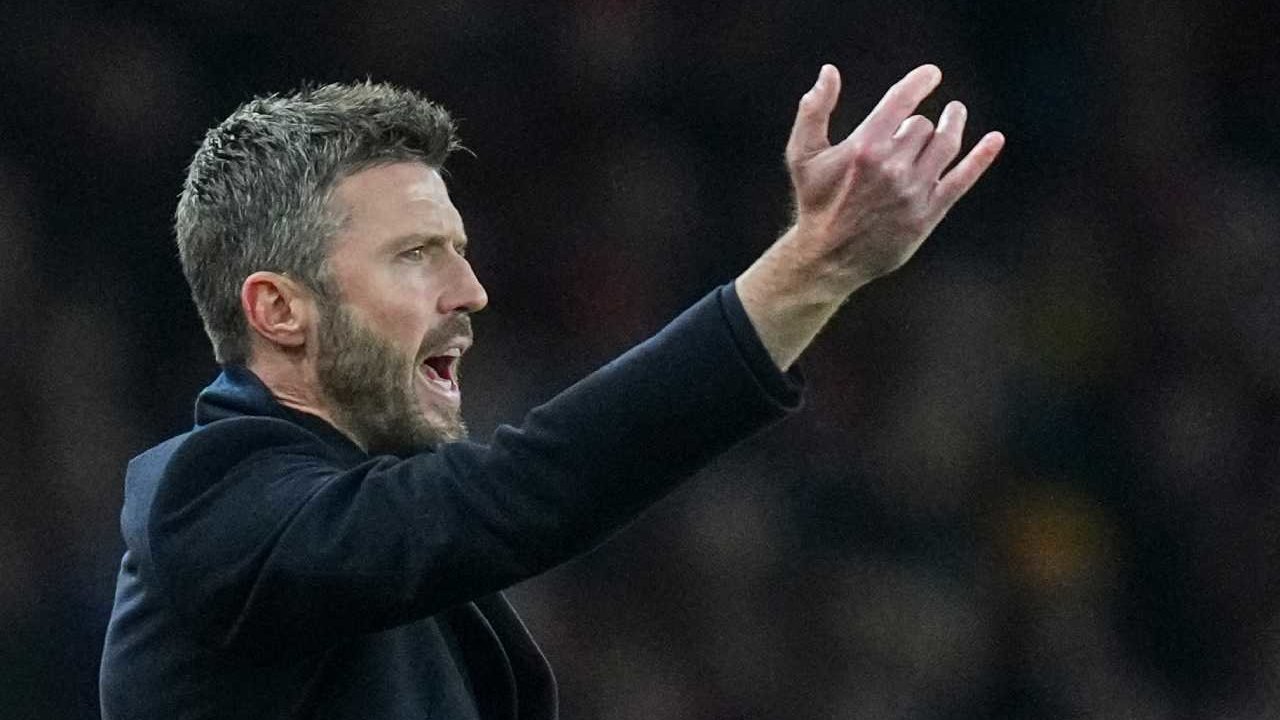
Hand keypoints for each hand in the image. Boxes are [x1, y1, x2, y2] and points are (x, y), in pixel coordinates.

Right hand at [735, 64, 1003, 369]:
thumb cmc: (815, 202)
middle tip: (909, 129)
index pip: (902, 101)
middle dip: (916, 124)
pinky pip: (962, 179)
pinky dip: (981, 157)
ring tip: (954, 114)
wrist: (828, 257)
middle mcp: (893, 167)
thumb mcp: (802, 155)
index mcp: (864, 147)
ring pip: (945, 144)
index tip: (932, 74)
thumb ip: (813, 111)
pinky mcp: (928, 214)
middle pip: (922, 126)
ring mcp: (914, 192)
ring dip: (953, 125)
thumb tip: (829, 71)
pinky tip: (995, 140)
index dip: (920, 82)